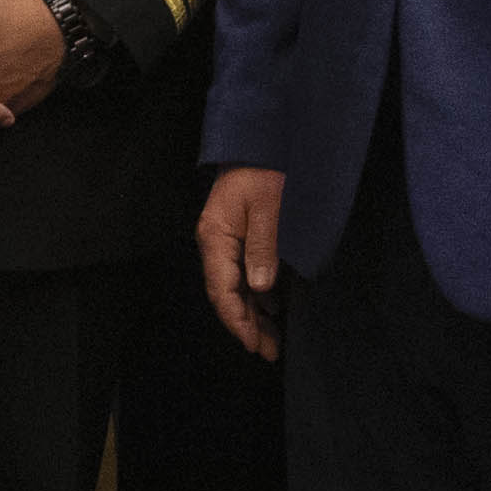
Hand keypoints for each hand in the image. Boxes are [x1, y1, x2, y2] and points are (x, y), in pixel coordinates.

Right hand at [196, 166, 289, 359]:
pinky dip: (259, 294)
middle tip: (270, 352)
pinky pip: (245, 273)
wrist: (262, 139)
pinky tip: (274, 306)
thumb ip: (264, 247)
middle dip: (248, 326)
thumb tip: (260, 288)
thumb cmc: (265, 169)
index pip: (222, 290)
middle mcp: (216, 242)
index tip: (255, 344)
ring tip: (274, 338)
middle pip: (227, 294)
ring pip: (237, 287)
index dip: (238, 321)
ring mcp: (227, 239)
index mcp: (216, 237)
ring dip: (255, 313)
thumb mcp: (269, 207)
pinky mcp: (240, 235)